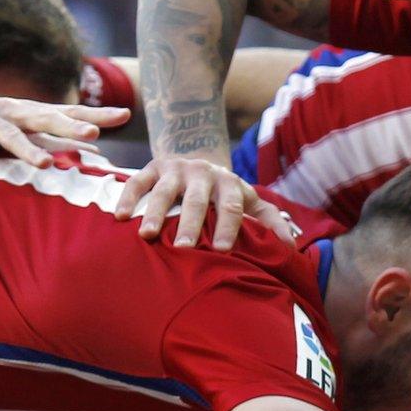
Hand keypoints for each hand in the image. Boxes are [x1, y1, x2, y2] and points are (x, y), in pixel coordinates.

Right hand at [0, 95, 127, 172]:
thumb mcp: (21, 131)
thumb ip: (55, 139)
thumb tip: (95, 151)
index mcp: (30, 113)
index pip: (69, 113)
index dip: (96, 115)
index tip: (125, 115)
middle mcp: (12, 111)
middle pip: (46, 118)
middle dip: (70, 127)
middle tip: (94, 135)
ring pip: (11, 135)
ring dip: (29, 149)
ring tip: (47, 164)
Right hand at [115, 154, 301, 249]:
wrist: (198, 161)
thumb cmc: (226, 194)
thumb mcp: (250, 202)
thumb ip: (270, 222)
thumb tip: (291, 248)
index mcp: (229, 183)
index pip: (230, 206)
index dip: (227, 226)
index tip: (222, 249)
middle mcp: (203, 173)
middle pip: (196, 201)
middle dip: (190, 224)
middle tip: (184, 248)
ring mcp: (176, 169)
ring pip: (164, 192)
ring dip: (154, 213)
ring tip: (147, 235)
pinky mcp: (152, 167)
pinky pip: (137, 182)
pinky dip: (128, 198)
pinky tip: (119, 217)